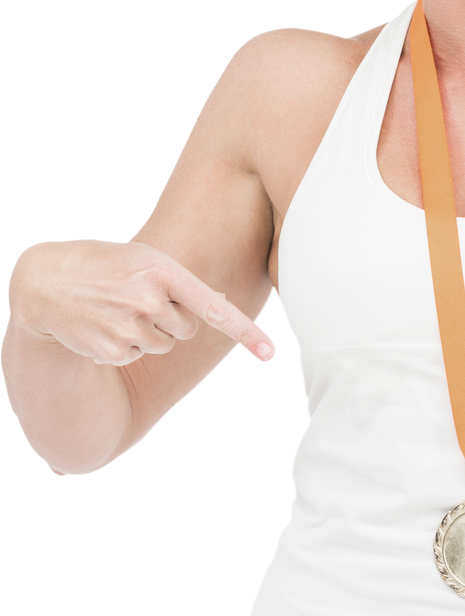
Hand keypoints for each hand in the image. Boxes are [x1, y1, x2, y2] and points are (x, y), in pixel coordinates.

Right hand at [10, 238, 277, 366]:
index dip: (244, 332)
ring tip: (116, 308)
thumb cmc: (106, 264)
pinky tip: (101, 323)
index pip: (212, 308)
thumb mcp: (144, 260)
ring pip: (163, 344)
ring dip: (146, 332)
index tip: (269, 353)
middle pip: (186, 328)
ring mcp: (129, 327)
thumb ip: (182, 284)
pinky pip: (136, 355)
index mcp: (162, 271)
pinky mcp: (111, 350)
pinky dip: (123, 345)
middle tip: (137, 297)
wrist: (44, 280)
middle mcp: (149, 300)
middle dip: (169, 318)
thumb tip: (223, 309)